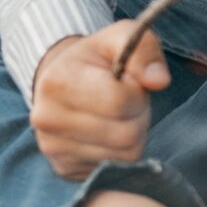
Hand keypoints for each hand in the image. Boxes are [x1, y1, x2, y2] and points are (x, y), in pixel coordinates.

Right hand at [30, 23, 170, 180]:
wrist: (59, 80)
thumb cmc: (95, 59)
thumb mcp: (120, 38)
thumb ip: (144, 50)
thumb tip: (159, 81)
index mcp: (57, 81)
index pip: (120, 101)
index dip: (137, 92)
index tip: (129, 82)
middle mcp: (47, 118)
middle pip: (126, 134)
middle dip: (138, 116)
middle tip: (127, 102)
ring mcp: (53, 148)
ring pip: (125, 155)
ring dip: (133, 135)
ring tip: (117, 116)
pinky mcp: (64, 168)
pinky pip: (114, 169)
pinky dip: (120, 152)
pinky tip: (107, 134)